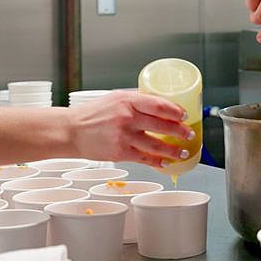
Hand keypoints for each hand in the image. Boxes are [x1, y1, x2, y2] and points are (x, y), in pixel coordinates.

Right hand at [68, 90, 192, 167]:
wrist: (71, 131)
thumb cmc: (92, 114)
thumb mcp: (114, 98)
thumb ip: (135, 100)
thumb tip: (158, 103)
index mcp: (127, 100)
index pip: (159, 105)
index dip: (176, 111)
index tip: (184, 115)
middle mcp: (127, 117)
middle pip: (162, 125)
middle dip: (180, 131)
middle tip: (189, 134)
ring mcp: (124, 136)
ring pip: (156, 145)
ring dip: (173, 150)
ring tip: (182, 151)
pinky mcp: (120, 152)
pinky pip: (145, 158)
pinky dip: (157, 162)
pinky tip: (165, 163)